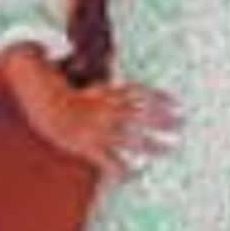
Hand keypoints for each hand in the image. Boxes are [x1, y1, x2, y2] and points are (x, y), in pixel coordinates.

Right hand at [25, 75, 180, 180]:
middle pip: (144, 116)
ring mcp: (101, 131)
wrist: (47, 110)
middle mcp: (110, 112)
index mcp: (111, 95)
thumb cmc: (75, 98)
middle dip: (164, 121)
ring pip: (133, 141)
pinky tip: (137, 175)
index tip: (178, 104)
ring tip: (170, 150)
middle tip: (182, 124)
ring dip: (154, 146)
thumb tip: (116, 55)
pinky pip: (111, 162)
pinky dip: (125, 170)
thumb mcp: (96, 85)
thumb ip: (112, 79)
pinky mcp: (91, 148)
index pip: (143, 94)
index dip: (162, 98)